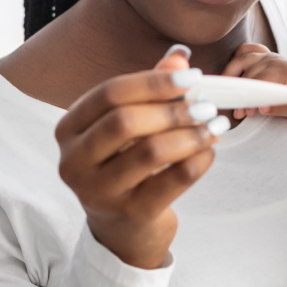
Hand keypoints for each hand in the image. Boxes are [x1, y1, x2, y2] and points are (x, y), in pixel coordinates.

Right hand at [55, 48, 226, 269]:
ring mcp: (98, 193)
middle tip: (208, 105)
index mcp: (69, 129)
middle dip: (172, 109)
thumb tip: (179, 56)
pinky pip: (172, 182)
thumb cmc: (126, 162)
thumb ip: (151, 88)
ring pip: (150, 152)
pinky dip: (198, 161)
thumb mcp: (131, 122)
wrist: (121, 230)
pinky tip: (210, 150)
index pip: (109, 93)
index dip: (152, 81)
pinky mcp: (129, 215)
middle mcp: (74, 161)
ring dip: (191, 134)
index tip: (192, 76)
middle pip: (124, 122)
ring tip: (216, 125)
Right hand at [222, 43, 286, 120]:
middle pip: (248, 72)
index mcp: (282, 71)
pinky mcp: (265, 56)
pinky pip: (248, 50)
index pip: (258, 81)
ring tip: (227, 91)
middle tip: (236, 110)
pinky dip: (238, 58)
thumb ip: (279, 108)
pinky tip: (233, 72)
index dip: (248, 98)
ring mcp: (268, 56)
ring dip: (232, 74)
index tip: (241, 111)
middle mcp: (273, 60)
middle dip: (239, 92)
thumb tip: (261, 108)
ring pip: (243, 59)